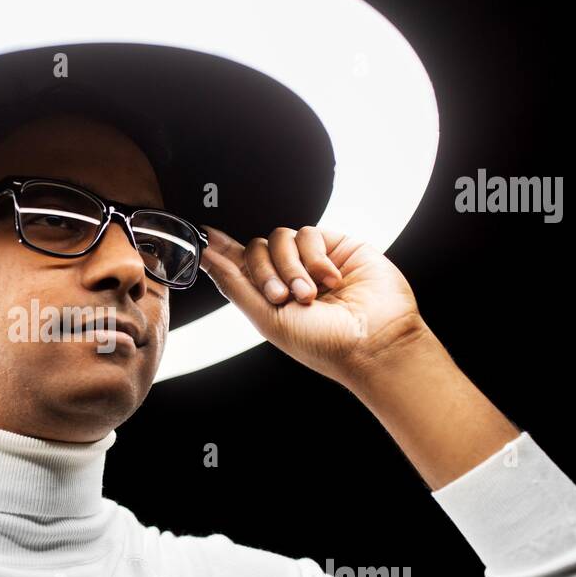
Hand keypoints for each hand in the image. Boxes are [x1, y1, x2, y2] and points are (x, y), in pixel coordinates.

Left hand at [198, 224, 426, 386]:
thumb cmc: (323, 343)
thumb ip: (235, 285)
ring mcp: (313, 261)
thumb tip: (205, 258)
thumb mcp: (268, 319)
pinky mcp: (337, 247)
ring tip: (310, 295)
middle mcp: (290, 277)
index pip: (240, 265)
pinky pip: (309, 234)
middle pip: (256, 249)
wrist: (373, 341)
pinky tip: (331, 280)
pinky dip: (315, 259)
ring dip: (291, 268)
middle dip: (264, 272)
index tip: (202, 234)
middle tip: (281, 297)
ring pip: (280, 238)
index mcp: (270, 297)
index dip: (221, 249)